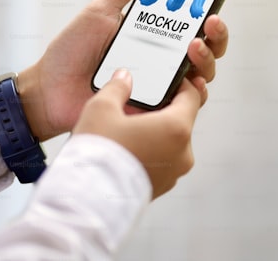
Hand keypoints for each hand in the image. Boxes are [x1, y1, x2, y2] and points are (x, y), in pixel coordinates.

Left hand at [18, 0, 246, 140]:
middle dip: (219, 28)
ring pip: (207, 69)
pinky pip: (191, 101)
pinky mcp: (161, 106)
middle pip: (210, 41)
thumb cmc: (72, 52)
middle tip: (211, 19)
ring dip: (208, 55)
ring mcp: (166, 81)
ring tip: (194, 46)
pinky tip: (191, 80)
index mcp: (158, 30)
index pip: (195, 11)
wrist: (49, 92)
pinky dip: (196, 89)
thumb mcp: (101, 11)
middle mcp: (167, 55)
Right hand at [74, 69, 206, 198]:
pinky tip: (127, 149)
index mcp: (176, 128)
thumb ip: (117, 87)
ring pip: (171, 143)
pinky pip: (162, 162)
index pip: (192, 97)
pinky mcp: (162, 188)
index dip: (181, 84)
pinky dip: (150, 153)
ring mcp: (174, 173)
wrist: (85, 201)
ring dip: (156, 133)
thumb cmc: (96, 154)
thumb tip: (124, 76)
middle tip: (141, 104)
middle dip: (163, 110)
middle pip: (181, 121)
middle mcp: (183, 153)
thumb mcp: (101, 109)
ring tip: (129, 128)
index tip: (169, 79)